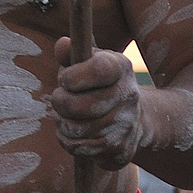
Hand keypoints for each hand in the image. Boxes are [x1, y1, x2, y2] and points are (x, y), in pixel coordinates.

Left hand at [50, 42, 142, 166]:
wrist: (135, 117)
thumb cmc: (100, 84)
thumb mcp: (90, 62)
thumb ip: (72, 53)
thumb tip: (62, 44)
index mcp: (121, 67)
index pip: (99, 70)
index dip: (73, 76)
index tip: (64, 79)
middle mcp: (128, 95)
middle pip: (80, 105)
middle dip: (60, 103)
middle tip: (57, 99)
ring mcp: (125, 124)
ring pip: (77, 129)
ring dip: (62, 123)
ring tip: (63, 116)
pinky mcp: (119, 147)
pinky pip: (80, 148)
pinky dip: (68, 141)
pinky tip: (71, 132)